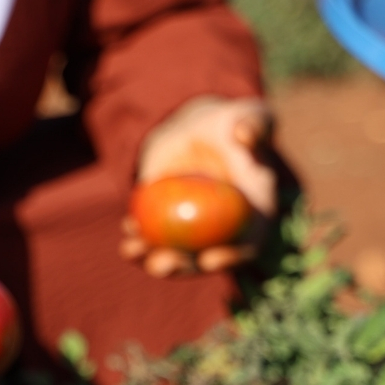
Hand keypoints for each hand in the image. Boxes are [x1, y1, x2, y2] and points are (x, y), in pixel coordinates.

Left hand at [126, 96, 275, 276]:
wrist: (201, 128)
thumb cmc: (234, 122)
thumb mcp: (251, 116)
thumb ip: (256, 125)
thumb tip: (245, 136)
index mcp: (253, 219)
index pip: (248, 247)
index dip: (232, 259)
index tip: (210, 259)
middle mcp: (224, 234)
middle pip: (203, 261)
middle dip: (182, 268)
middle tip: (162, 264)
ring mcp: (194, 232)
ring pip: (174, 255)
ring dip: (151, 259)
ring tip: (132, 250)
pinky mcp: (168, 221)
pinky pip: (153, 236)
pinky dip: (138, 236)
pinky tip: (127, 228)